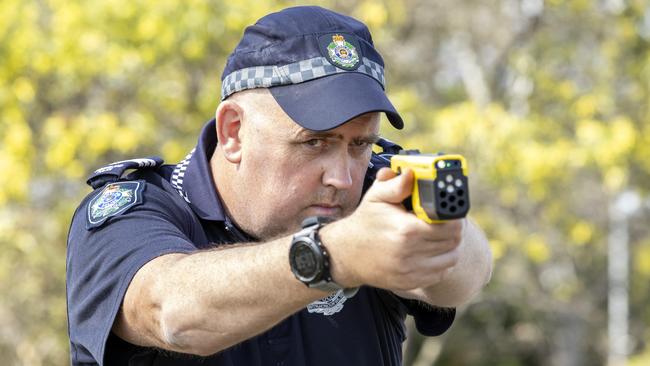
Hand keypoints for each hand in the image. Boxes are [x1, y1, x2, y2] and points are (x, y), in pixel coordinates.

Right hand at [322, 167, 462, 291]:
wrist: (346, 254)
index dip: (453, 216)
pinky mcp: (411, 282)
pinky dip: (441, 262)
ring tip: (438, 235)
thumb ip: (396, 184)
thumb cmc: (365, 223)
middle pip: (453, 241)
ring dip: (449, 246)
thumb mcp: (376, 198)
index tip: (448, 210)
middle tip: (445, 221)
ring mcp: (411, 271)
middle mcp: (410, 253)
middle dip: (453, 229)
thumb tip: (411, 172)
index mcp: (406, 230)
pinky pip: (440, 273)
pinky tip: (430, 251)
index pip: (449, 225)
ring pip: (450, 259)